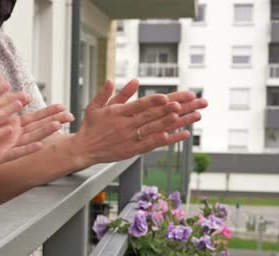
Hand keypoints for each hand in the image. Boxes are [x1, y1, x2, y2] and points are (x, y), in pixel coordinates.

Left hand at [0, 90, 73, 168]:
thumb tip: (6, 81)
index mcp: (11, 124)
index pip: (34, 117)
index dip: (49, 112)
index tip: (64, 107)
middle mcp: (12, 135)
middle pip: (37, 127)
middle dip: (52, 120)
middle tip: (69, 115)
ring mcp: (7, 146)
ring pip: (29, 138)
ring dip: (44, 132)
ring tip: (57, 125)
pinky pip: (15, 152)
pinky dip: (28, 149)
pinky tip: (41, 145)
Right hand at [70, 79, 206, 166]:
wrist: (83, 150)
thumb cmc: (90, 126)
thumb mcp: (96, 106)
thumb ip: (111, 93)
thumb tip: (130, 81)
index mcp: (118, 113)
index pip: (140, 106)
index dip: (154, 101)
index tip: (168, 97)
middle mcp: (126, 126)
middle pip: (154, 115)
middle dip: (176, 107)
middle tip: (194, 100)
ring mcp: (131, 139)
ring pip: (158, 129)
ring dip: (178, 122)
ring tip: (195, 114)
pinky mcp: (133, 151)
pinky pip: (154, 144)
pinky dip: (169, 139)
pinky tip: (183, 134)